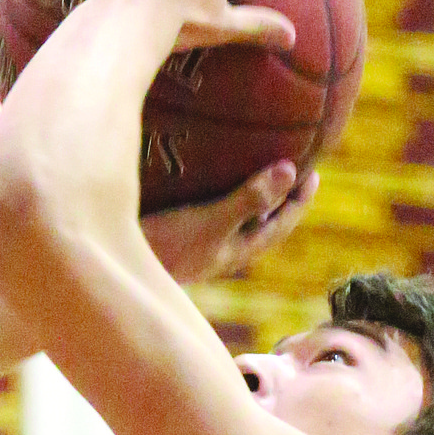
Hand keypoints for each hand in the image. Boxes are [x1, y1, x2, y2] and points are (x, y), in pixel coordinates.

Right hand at [142, 162, 318, 281]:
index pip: (281, 224)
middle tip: (290, 165)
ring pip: (235, 217)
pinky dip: (219, 194)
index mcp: (239, 249)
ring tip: (254, 167)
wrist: (120, 269)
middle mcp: (223, 248)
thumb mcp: (212, 221)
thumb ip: (250, 198)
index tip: (313, 173)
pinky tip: (208, 178)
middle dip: (278, 196)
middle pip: (262, 221)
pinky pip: (210, 212)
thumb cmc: (167, 246)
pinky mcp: (177, 234)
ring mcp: (200, 243)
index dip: (300, 199)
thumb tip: (291, 171)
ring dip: (248, 194)